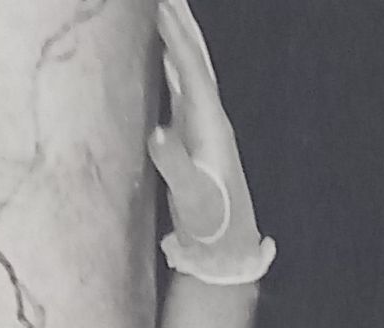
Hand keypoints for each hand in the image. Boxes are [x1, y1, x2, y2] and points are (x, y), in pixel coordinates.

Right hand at [148, 0, 265, 271]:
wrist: (226, 246)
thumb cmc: (211, 223)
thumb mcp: (192, 197)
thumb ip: (175, 165)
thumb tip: (156, 132)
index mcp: (210, 125)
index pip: (192, 70)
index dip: (175, 38)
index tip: (159, 6)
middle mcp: (209, 117)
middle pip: (195, 58)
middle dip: (181, 23)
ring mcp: (201, 123)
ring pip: (188, 67)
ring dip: (177, 36)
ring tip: (164, 7)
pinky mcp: (191, 133)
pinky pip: (180, 84)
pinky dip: (170, 60)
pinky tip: (160, 49)